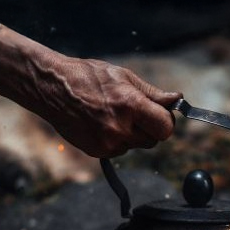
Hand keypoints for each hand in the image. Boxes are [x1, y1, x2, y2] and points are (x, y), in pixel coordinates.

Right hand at [0, 26, 180, 157]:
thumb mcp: (123, 77)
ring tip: (112, 114)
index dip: (165, 121)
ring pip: (136, 145)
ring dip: (132, 133)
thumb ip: (152, 93)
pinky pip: (120, 150)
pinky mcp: (97, 152)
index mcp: (130, 105)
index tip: (160, 114)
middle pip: (153, 140)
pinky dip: (117, 139)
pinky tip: (101, 123)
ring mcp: (107, 144)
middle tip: (135, 111)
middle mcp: (120, 128)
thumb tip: (177, 100)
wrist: (53, 89)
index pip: (165, 128)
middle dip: (149, 127)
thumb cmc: (89, 77)